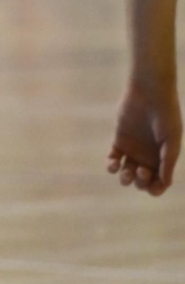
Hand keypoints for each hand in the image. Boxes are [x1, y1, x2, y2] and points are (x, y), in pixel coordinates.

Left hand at [108, 79, 180, 195]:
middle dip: (141, 182)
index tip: (152, 188)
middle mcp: (149, 157)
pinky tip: (114, 165)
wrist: (150, 94)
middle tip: (142, 171)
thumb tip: (164, 184)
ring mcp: (133, 150)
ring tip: (126, 172)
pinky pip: (113, 159)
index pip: (159, 182)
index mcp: (164, 159)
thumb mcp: (171, 140)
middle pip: (142, 181)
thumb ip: (167, 161)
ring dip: (125, 178)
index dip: (155, 189)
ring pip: (126, 173)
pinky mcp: (119, 141)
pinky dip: (111, 166)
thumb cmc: (166, 116)